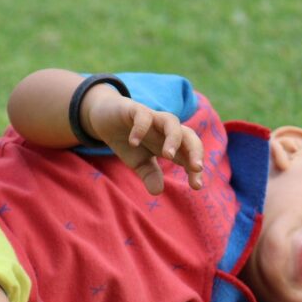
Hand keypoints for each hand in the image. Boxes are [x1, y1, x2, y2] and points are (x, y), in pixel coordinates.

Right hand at [83, 90, 203, 194]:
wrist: (105, 118)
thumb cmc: (128, 141)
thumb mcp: (138, 162)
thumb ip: (150, 175)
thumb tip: (157, 192)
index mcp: (170, 144)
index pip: (189, 155)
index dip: (194, 170)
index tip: (196, 186)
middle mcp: (165, 130)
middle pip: (189, 135)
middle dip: (195, 151)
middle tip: (196, 168)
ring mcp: (153, 119)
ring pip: (171, 121)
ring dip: (173, 139)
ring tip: (168, 156)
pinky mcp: (135, 110)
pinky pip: (143, 116)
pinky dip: (140, 128)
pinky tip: (133, 143)